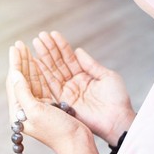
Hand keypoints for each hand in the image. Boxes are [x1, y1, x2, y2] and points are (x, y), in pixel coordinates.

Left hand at [6, 41, 99, 153]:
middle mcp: (25, 110)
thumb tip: (14, 74)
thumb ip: (23, 92)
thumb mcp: (37, 111)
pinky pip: (41, 86)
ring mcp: (37, 108)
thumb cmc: (58, 131)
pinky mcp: (49, 107)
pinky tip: (39, 62)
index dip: (15, 63)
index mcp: (19, 112)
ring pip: (31, 81)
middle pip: (21, 80)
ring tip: (27, 49)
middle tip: (19, 44)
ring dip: (29, 65)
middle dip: (21, 61)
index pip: (14, 83)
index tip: (15, 47)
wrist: (77, 145)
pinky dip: (40, 73)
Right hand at [33, 31, 135, 145]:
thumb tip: (77, 50)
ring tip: (36, 43)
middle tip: (40, 36)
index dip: (61, 46)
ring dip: (44, 58)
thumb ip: (90, 64)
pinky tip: (36, 61)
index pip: (69, 58)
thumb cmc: (117, 99)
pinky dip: (43, 74)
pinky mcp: (63, 101)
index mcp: (85, 76)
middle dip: (49, 49)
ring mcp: (68, 92)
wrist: (117, 119)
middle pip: (59, 63)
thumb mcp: (106, 76)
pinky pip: (51, 85)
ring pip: (53, 72)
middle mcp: (74, 83)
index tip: (52, 34)